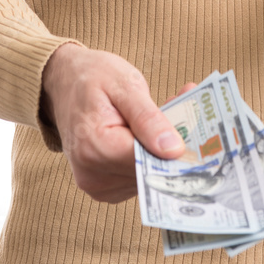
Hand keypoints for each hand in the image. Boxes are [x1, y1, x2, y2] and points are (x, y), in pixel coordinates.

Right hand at [40, 45, 193, 202]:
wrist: (63, 80)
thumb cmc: (92, 77)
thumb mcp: (124, 84)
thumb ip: (148, 118)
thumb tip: (174, 149)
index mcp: (94, 146)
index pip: (147, 160)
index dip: (176, 147)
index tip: (199, 130)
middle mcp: (92, 173)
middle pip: (149, 169)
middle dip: (172, 143)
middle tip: (188, 110)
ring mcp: (96, 184)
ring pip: (147, 174)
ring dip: (162, 148)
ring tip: (168, 111)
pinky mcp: (103, 186)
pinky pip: (137, 175)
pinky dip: (149, 154)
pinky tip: (152, 129)